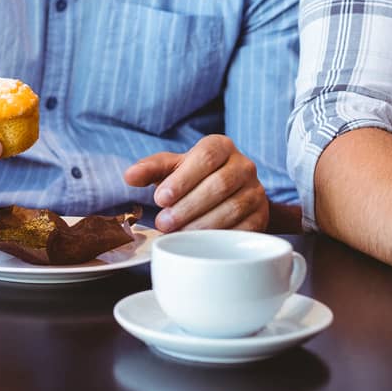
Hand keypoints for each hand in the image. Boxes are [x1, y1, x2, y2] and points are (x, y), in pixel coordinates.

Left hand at [124, 134, 267, 232]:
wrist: (229, 196)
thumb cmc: (195, 179)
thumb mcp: (171, 169)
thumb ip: (150, 169)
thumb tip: (129, 176)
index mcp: (221, 147)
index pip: (206, 156)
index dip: (183, 178)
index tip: (161, 198)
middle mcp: (244, 166)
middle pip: (219, 184)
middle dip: (188, 206)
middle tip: (164, 223)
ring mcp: (256, 192)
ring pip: (232, 208)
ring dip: (201, 224)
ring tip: (177, 234)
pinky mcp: (261, 217)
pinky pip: (244, 229)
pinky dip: (220, 237)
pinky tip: (200, 243)